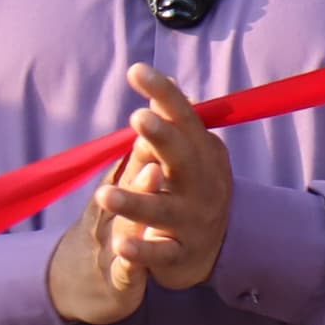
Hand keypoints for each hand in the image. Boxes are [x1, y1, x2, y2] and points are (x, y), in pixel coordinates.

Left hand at [50, 68, 228, 324]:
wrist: (220, 246)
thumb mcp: (191, 156)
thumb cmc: (193, 189)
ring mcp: (193, 220)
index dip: (164, 94)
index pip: (185, 119)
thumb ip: (174, 126)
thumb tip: (160, 84)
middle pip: (184, 159)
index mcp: (202, 155)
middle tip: (138, 118)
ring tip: (104, 194)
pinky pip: (161, 254)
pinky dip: (142, 252)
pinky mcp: (181, 254)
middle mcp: (202, 184)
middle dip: (163, 139)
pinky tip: (121, 247)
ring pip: (165, 210)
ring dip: (136, 202)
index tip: (137, 70)